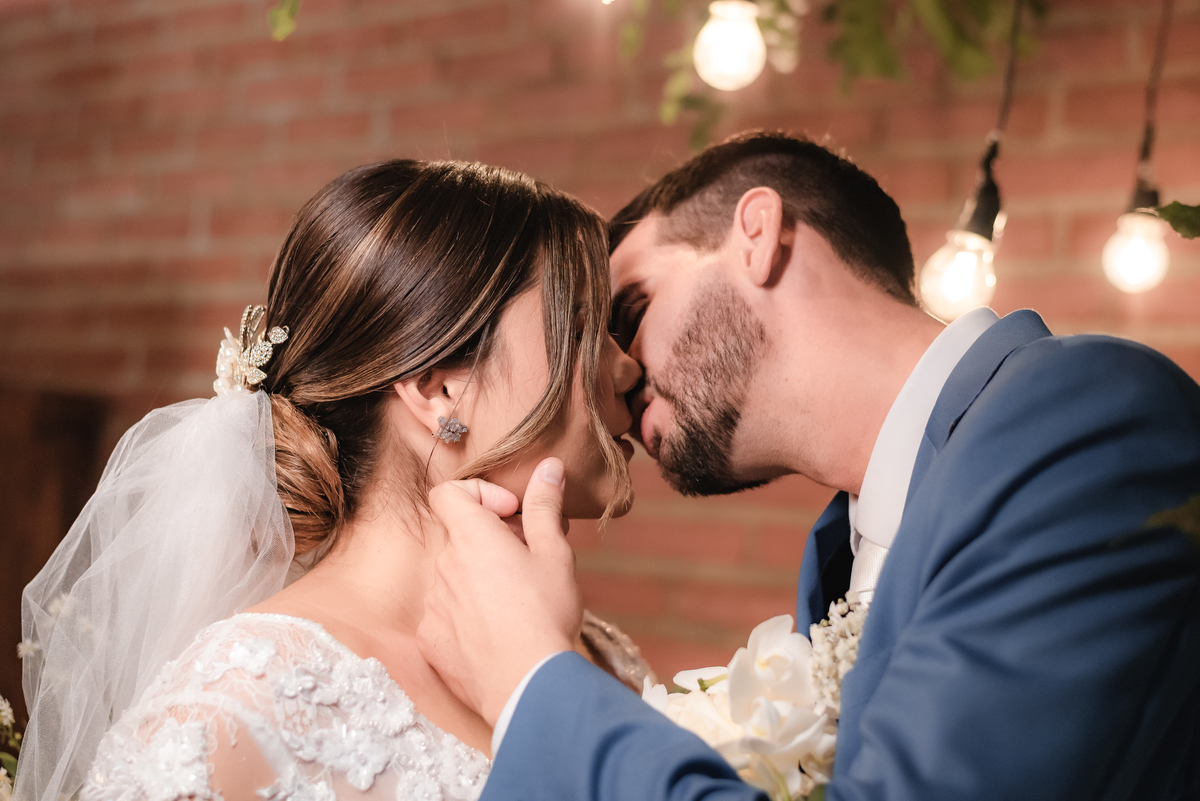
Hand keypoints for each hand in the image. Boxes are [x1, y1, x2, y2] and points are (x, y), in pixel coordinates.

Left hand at [418, 458, 581, 727]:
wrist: (527, 685)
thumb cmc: (544, 614)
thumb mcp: (555, 554)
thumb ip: (545, 506)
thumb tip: (548, 467)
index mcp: (471, 537)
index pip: (448, 493)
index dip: (478, 493)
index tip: (510, 513)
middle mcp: (443, 565)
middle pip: (459, 538)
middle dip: (491, 542)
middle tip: (528, 561)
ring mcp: (433, 605)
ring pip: (453, 577)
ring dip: (479, 580)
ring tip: (517, 604)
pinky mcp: (430, 640)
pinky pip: (445, 615)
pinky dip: (467, 616)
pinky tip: (498, 634)